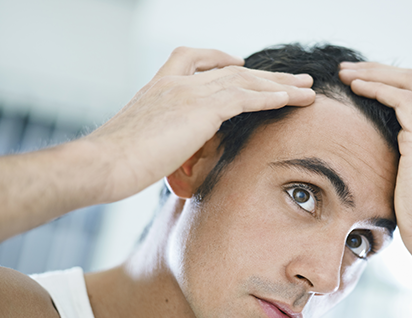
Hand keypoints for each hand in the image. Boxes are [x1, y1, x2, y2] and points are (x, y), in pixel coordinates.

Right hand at [85, 47, 314, 202]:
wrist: (102, 164)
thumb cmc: (114, 163)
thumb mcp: (139, 142)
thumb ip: (161, 138)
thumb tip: (175, 155)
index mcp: (159, 86)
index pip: (193, 58)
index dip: (220, 58)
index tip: (240, 62)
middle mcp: (176, 82)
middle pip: (231, 70)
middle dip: (266, 74)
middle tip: (295, 78)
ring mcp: (188, 92)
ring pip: (245, 81)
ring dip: (280, 85)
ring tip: (308, 89)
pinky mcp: (200, 109)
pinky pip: (245, 98)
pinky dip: (271, 97)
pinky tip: (292, 99)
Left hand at [339, 62, 411, 264]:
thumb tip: (396, 144)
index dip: (401, 78)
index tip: (372, 79)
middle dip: (383, 70)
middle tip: (353, 70)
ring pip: (409, 81)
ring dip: (374, 74)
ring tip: (346, 74)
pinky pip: (399, 98)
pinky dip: (375, 88)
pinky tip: (354, 88)